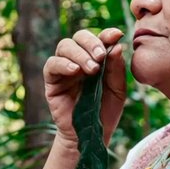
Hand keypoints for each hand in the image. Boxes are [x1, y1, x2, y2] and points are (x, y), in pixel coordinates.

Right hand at [43, 28, 125, 144]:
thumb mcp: (118, 90)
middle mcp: (80, 59)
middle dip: (91, 42)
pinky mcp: (52, 81)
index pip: (100, 38)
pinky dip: (63, 64)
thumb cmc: (105, 111)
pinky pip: (51, 64)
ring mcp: (64, 68)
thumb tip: (117, 46)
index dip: (107, 34)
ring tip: (92, 69)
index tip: (117, 35)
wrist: (90, 135)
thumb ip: (116, 69)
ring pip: (65, 46)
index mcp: (97, 58)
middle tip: (101, 56)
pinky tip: (75, 71)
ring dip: (79, 53)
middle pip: (79, 36)